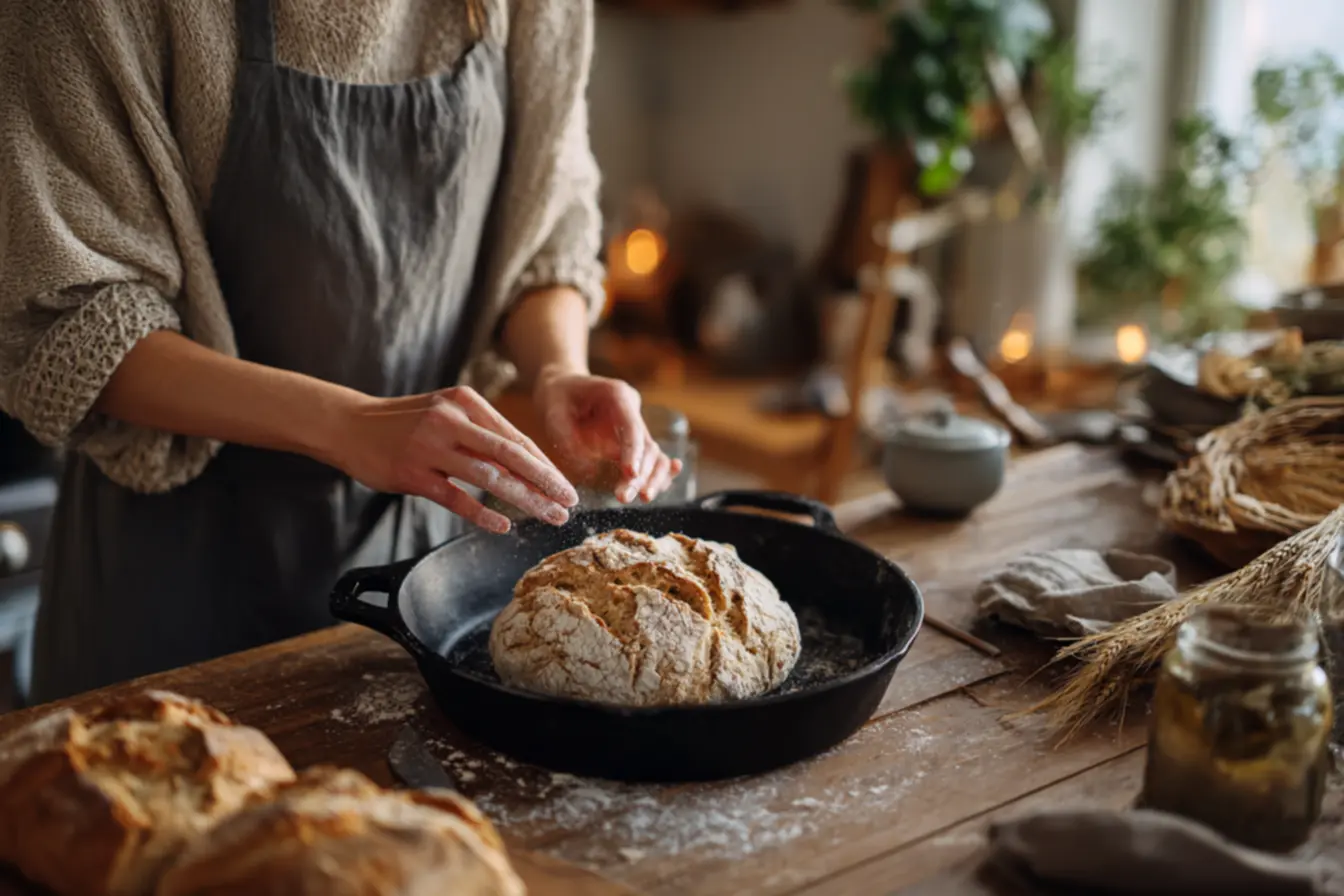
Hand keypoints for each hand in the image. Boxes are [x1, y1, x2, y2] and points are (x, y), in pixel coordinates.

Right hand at [332, 387, 578, 533]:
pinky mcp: (412, 473)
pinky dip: (481, 512)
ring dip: (524, 500)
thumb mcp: (444, 412)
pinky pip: (455, 497)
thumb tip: (525, 461)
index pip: (515, 438)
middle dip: (546, 482)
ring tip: (548, 517)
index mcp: (465, 402)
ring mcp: (431, 446)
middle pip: (511, 455)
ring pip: (489, 477)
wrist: (347, 425)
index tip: (565, 486)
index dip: (545, 465)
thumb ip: (480, 432)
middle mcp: (451, 420)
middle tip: (570, 503)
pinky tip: (503, 526)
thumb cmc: (403, 422)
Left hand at [533, 366, 682, 502]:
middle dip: (641, 474)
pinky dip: (656, 475)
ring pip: (655, 454)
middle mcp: (632, 410)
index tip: (631, 475)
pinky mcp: (632, 441)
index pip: (632, 427)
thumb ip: (567, 439)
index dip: (634, 452)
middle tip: (624, 497)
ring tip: (642, 499)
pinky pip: (651, 460)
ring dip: (651, 478)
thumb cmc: (557, 397)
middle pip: (647, 445)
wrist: (563, 387)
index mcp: (617, 396)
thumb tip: (589, 470)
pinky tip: (659, 489)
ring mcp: (635, 426)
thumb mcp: (552, 412)